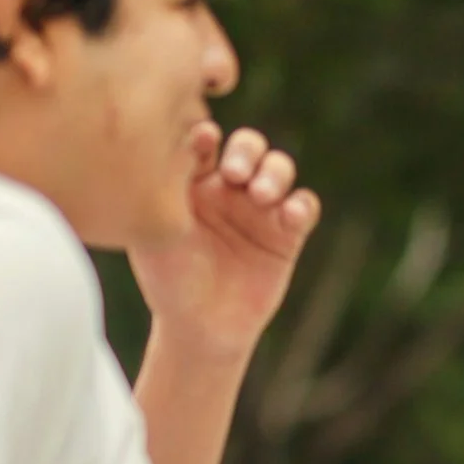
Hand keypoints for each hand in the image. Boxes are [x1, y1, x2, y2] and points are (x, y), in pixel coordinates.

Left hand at [129, 123, 322, 358]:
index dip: (207, 134)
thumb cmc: (169, 280)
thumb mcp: (159, 230)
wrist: (199, 329)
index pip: (205, 140)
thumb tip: (184, 138)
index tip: (203, 140)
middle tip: (235, 174)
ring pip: (279, 169)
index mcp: (192, 180)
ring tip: (261, 195)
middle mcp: (228, 188)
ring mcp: (260, 209)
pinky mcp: (287, 234)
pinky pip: (304, 207)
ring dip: (275, 173)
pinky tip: (290, 214)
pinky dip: (302, 205)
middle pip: (248, 146)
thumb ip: (170, 187)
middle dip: (247, 151)